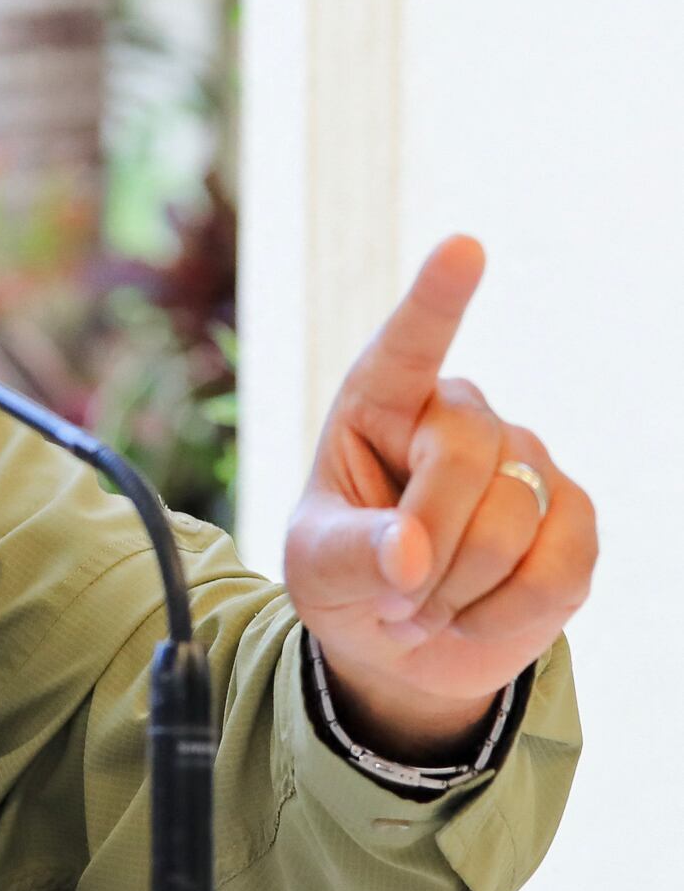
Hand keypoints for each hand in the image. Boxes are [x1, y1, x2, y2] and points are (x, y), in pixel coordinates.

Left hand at [284, 236, 595, 759]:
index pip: (410, 344)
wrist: (400, 643)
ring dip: (458, 588)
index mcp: (379, 403)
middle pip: (464, 458)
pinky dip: (506, 612)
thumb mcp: (316, 567)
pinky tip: (476, 613)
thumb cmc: (344, 579)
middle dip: (427, 543)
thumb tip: (410, 554)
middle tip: (392, 596)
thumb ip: (354, 554)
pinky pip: (557, 567)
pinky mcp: (574, 517)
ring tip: (426, 603)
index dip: (438, 298)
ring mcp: (525, 460)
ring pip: (512, 520)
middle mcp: (458, 415)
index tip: (463, 247)